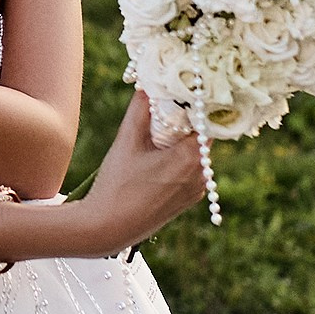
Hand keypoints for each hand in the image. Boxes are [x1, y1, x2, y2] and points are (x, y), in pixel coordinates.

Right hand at [71, 90, 206, 253]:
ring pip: (194, 154)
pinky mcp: (188, 200)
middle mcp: (201, 175)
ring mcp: (197, 190)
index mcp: (192, 158)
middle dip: (182, 123)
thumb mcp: (126, 141)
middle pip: (200, 136)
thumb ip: (140, 109)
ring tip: (151, 142)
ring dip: (178, 143)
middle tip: (158, 115)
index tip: (178, 93)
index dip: (193, 104)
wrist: (108, 229)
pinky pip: (189, 171)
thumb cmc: (116, 185)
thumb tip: (147, 84)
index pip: (206, 119)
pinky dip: (176, 161)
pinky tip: (152, 163)